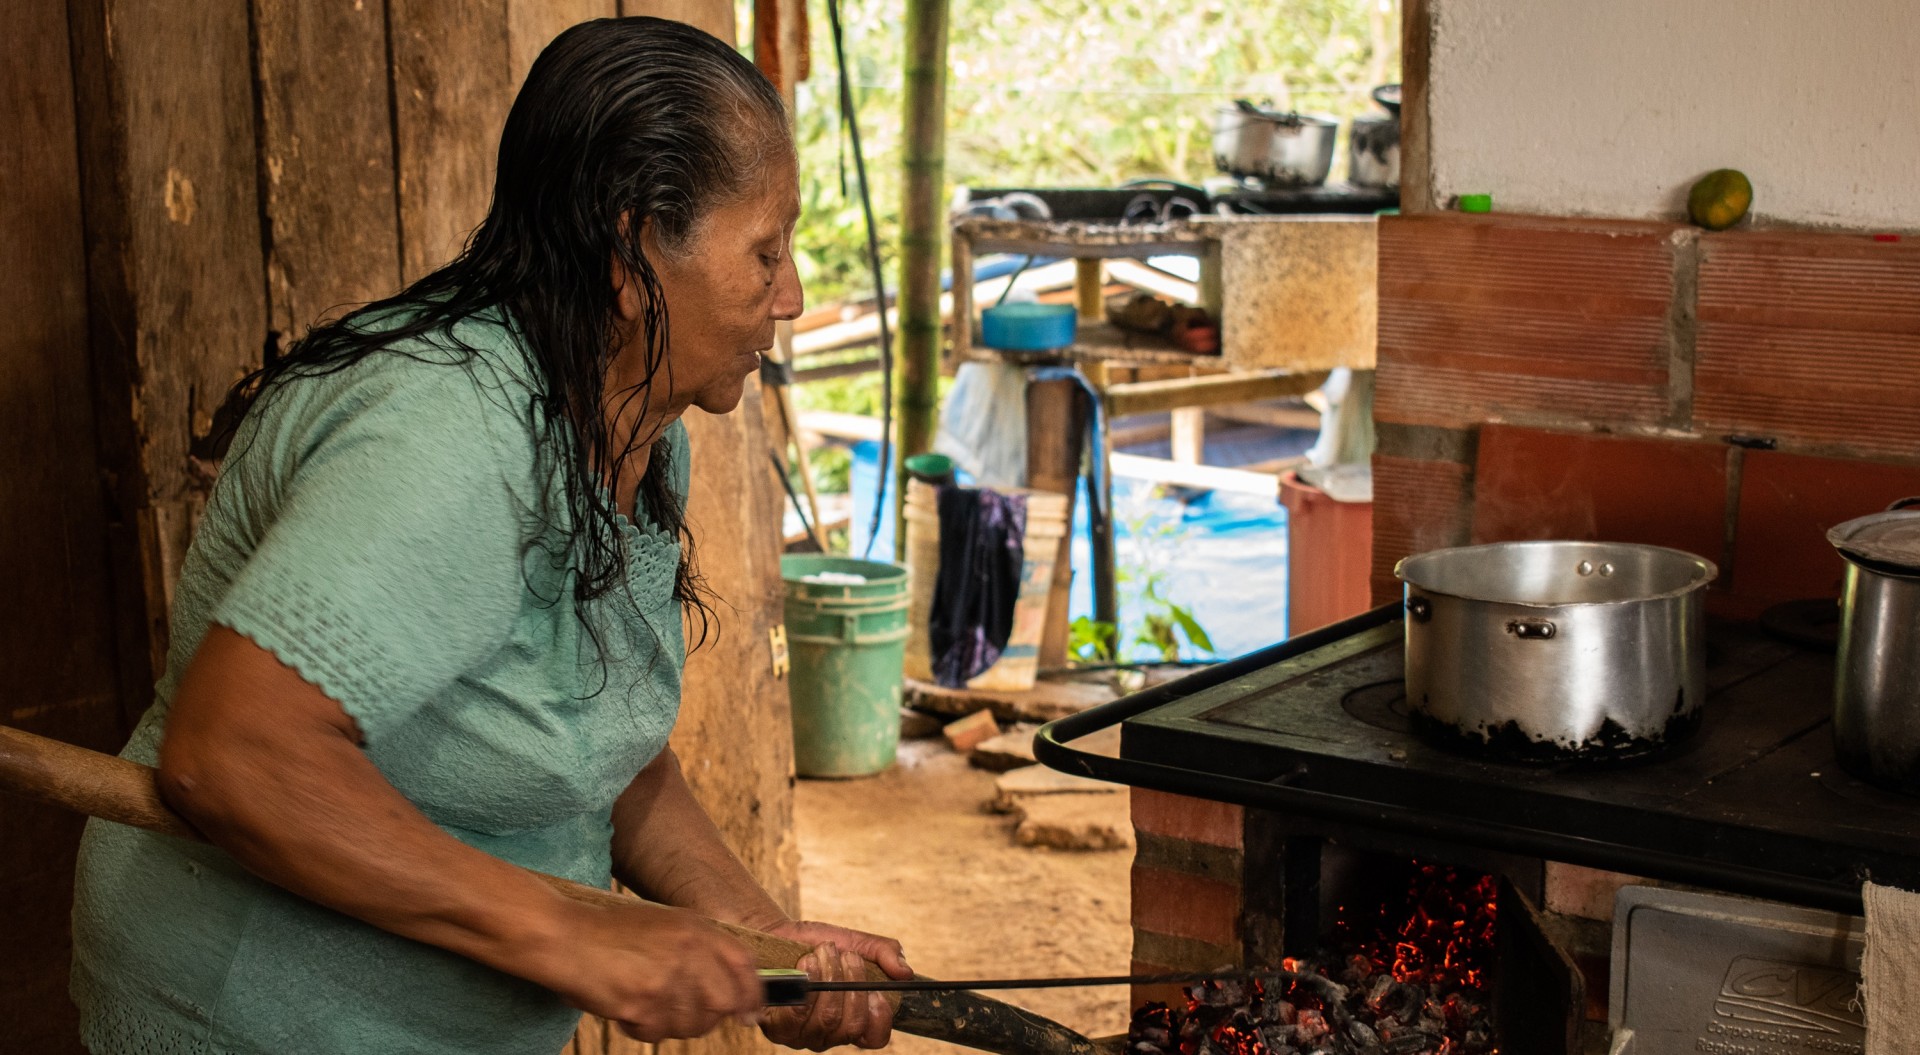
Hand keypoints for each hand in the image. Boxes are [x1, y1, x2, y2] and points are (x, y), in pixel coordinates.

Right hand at [535, 895, 762, 1041]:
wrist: (565, 939)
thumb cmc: (610, 932)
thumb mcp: (663, 923)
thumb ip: (698, 947)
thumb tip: (730, 987)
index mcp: (694, 928)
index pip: (743, 963)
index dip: (752, 992)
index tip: (750, 1010)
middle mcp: (687, 952)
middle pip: (724, 1001)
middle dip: (713, 1016)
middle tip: (694, 1016)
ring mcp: (665, 980)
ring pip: (692, 1023)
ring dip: (675, 1024)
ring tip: (651, 1007)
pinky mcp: (641, 1004)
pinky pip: (658, 1032)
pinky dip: (645, 1028)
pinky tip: (630, 1010)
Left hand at [760, 920, 911, 1050]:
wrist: (778, 935)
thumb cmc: (818, 944)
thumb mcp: (856, 943)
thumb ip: (884, 953)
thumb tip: (906, 973)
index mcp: (852, 1020)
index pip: (874, 1038)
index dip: (880, 1020)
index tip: (877, 992)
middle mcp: (828, 1035)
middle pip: (851, 1027)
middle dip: (852, 985)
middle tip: (847, 956)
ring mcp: (802, 1035)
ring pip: (827, 1020)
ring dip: (830, 978)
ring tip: (824, 952)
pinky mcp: (777, 1028)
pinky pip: (797, 1015)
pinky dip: (807, 983)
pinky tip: (807, 962)